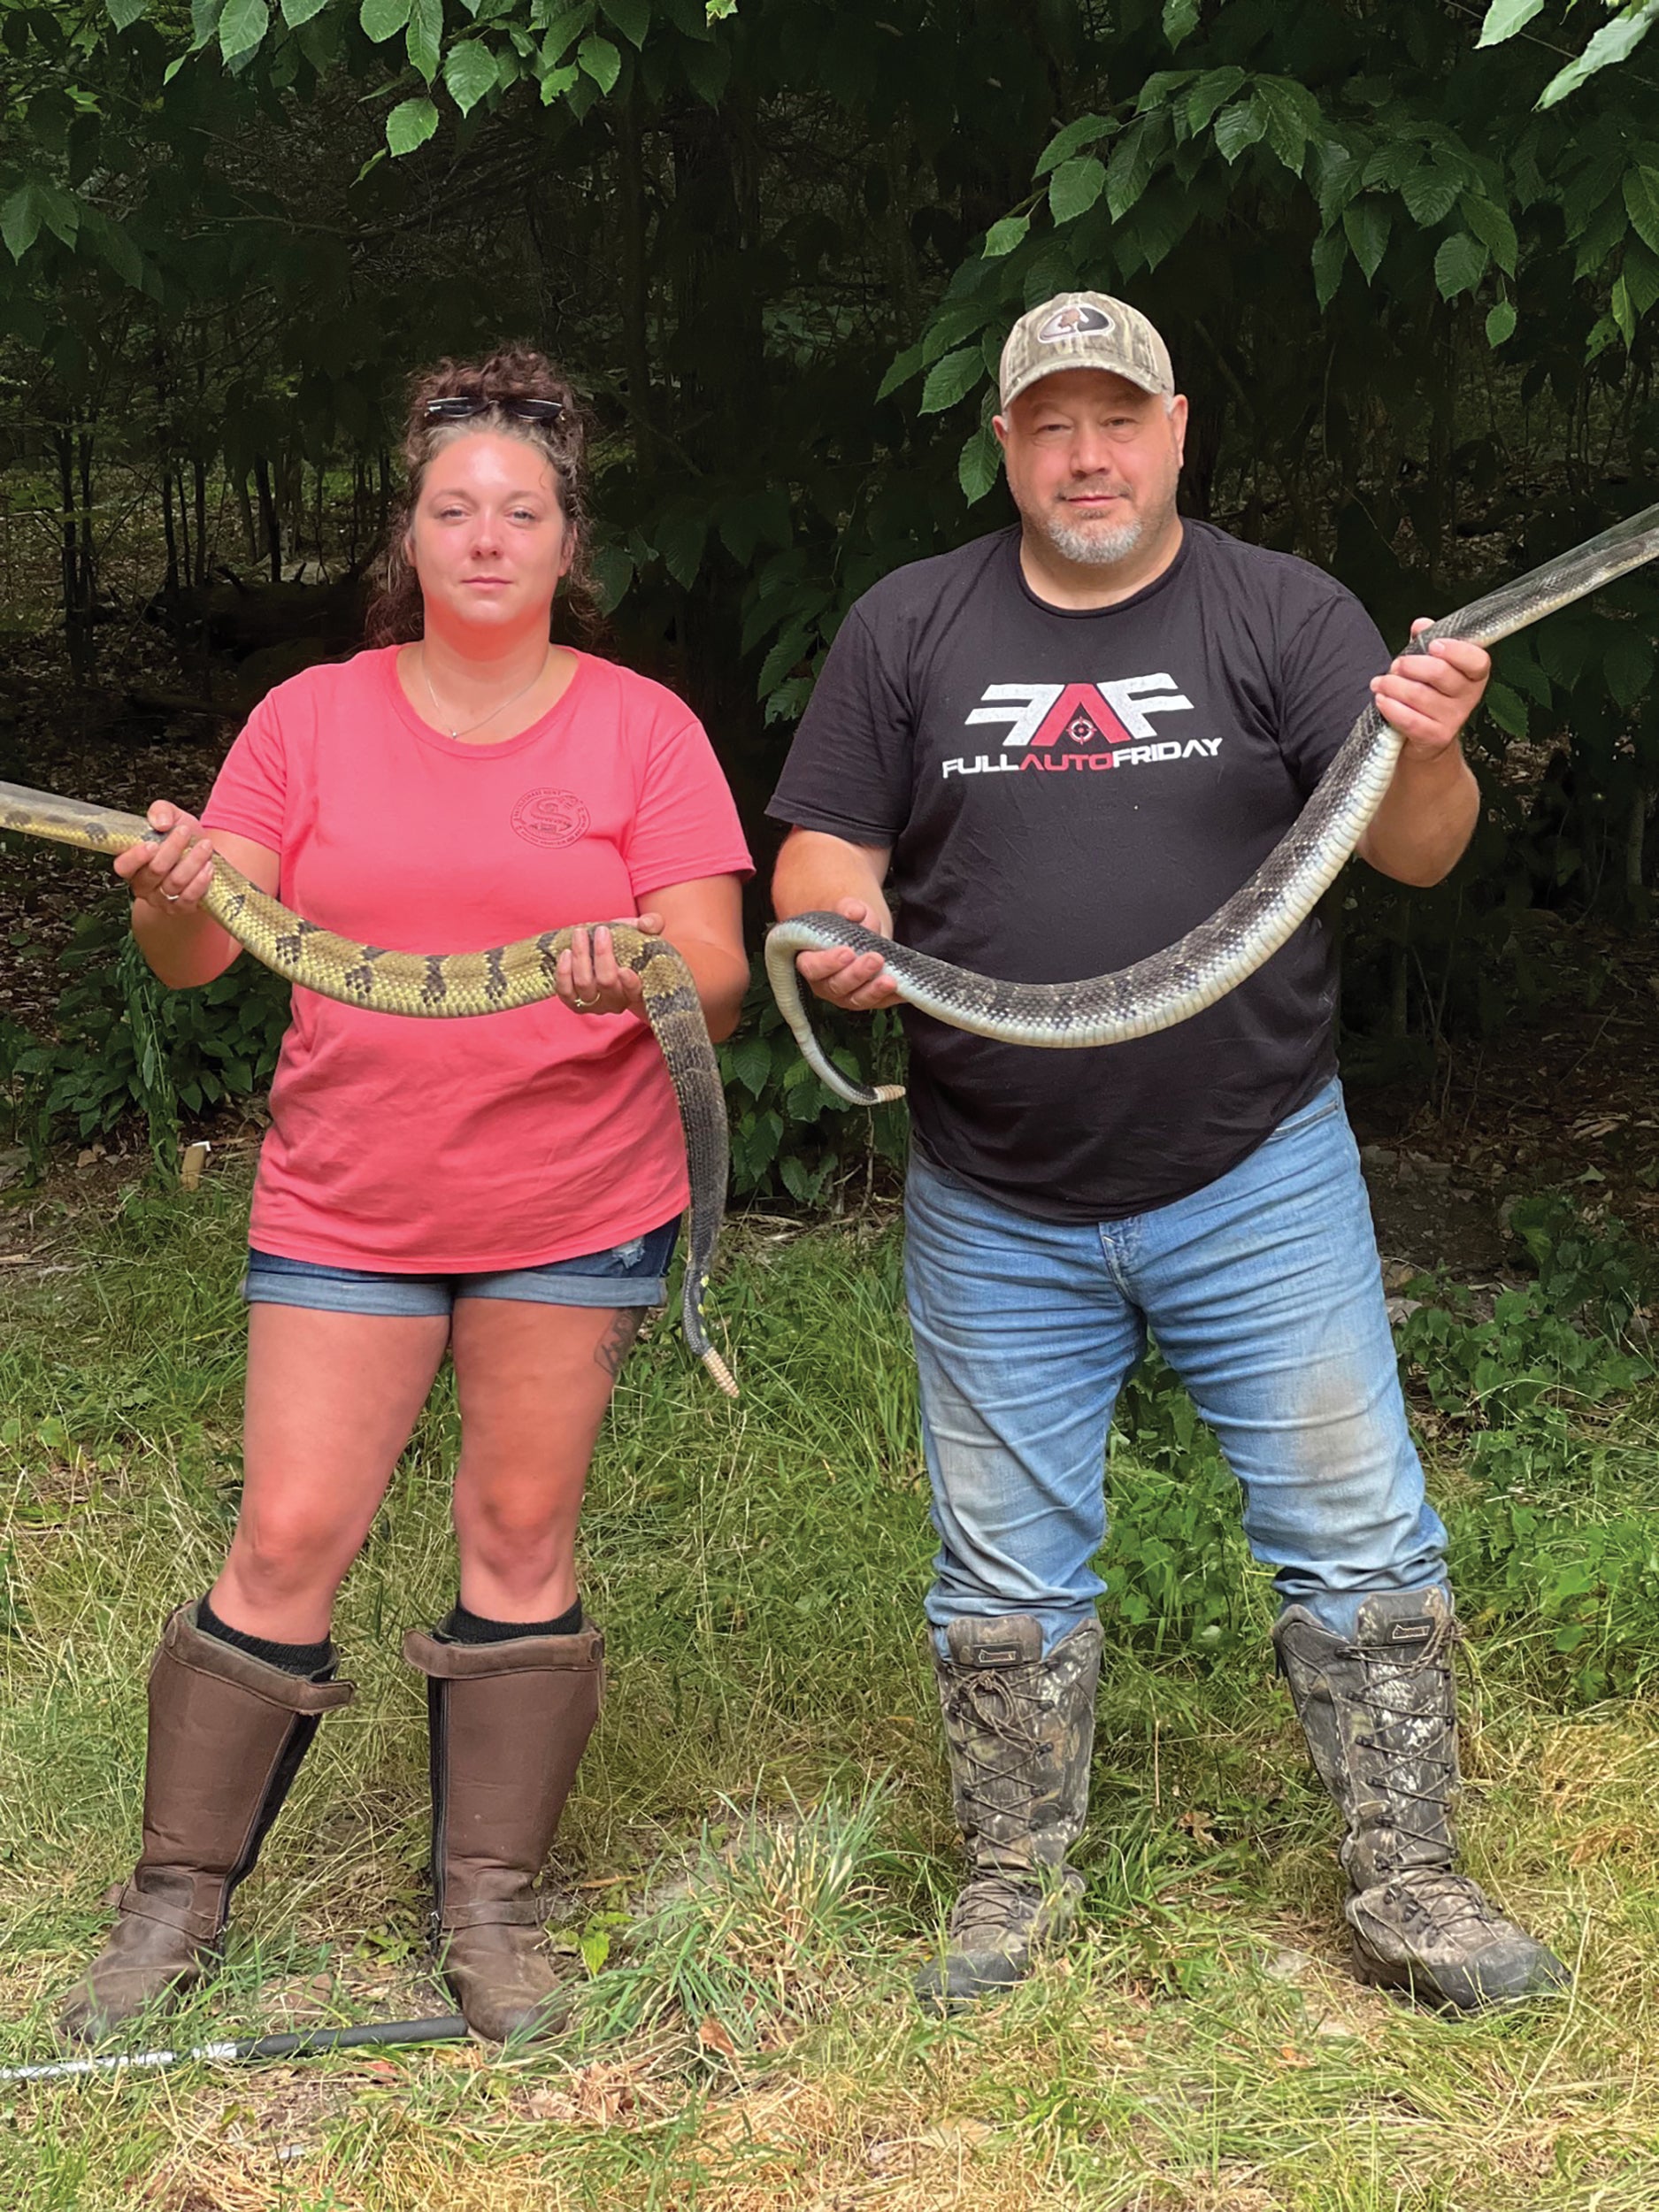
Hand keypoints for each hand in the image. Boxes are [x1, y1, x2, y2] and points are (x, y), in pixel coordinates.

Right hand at [113, 802, 215, 910]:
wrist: (203, 855)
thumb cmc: (181, 837)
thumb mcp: (171, 817)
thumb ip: (160, 811)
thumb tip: (161, 823)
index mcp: (132, 864)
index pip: (123, 866)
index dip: (135, 857)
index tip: (153, 844)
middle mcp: (143, 884)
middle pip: (154, 871)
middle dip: (172, 850)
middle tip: (185, 832)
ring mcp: (161, 899)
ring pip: (174, 883)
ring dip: (192, 862)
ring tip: (205, 846)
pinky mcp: (180, 907)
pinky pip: (188, 898)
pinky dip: (200, 882)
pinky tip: (208, 867)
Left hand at [556, 914, 661, 1017]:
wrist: (608, 958)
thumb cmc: (629, 947)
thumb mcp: (645, 933)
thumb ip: (653, 924)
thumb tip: (644, 924)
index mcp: (638, 988)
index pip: (636, 991)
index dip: (630, 983)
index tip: (624, 969)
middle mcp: (617, 1001)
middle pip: (607, 982)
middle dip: (602, 954)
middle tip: (601, 930)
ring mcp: (595, 1004)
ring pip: (584, 985)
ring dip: (580, 957)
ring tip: (579, 934)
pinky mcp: (574, 1003)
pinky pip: (565, 992)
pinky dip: (563, 972)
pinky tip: (566, 953)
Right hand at [793, 897, 900, 1011]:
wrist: (863, 932)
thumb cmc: (847, 923)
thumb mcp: (847, 909)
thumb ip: (848, 908)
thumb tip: (855, 912)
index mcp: (811, 961)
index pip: (812, 967)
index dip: (828, 963)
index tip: (848, 951)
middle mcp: (824, 983)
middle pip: (835, 986)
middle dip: (856, 975)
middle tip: (875, 959)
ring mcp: (845, 995)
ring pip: (856, 1000)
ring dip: (873, 991)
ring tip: (890, 980)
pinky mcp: (867, 999)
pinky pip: (879, 1003)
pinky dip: (892, 997)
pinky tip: (903, 989)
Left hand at [1370, 621, 1490, 760]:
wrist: (1425, 739)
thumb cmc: (1429, 694)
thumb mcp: (1430, 664)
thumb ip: (1426, 640)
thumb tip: (1421, 625)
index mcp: (1474, 674)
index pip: (1476, 660)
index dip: (1455, 650)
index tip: (1433, 645)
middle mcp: (1469, 696)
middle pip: (1440, 673)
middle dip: (1410, 665)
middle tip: (1396, 665)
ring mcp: (1454, 718)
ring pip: (1419, 695)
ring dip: (1393, 685)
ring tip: (1382, 682)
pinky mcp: (1436, 736)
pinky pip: (1410, 719)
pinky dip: (1391, 707)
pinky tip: (1382, 699)